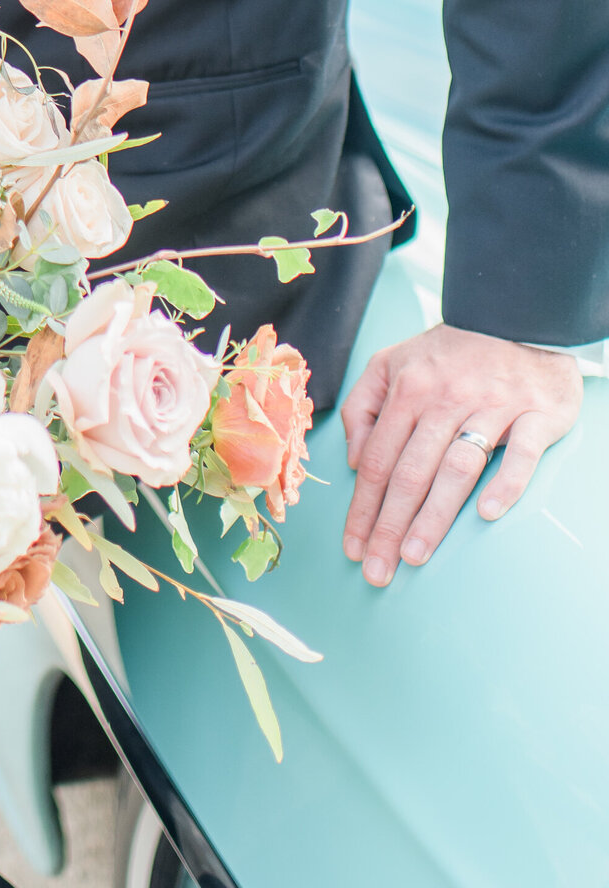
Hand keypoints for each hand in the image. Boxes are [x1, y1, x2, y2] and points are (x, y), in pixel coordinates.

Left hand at [340, 323, 581, 584]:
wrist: (515, 317)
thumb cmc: (448, 353)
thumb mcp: (392, 362)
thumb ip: (364, 405)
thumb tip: (356, 461)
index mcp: (407, 389)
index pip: (378, 460)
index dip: (363, 507)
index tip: (353, 547)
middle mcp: (445, 399)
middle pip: (410, 472)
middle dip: (389, 526)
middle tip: (378, 571)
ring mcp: (491, 406)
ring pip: (457, 468)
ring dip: (433, 516)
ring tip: (415, 556)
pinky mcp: (535, 414)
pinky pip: (520, 453)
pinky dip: (504, 482)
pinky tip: (485, 513)